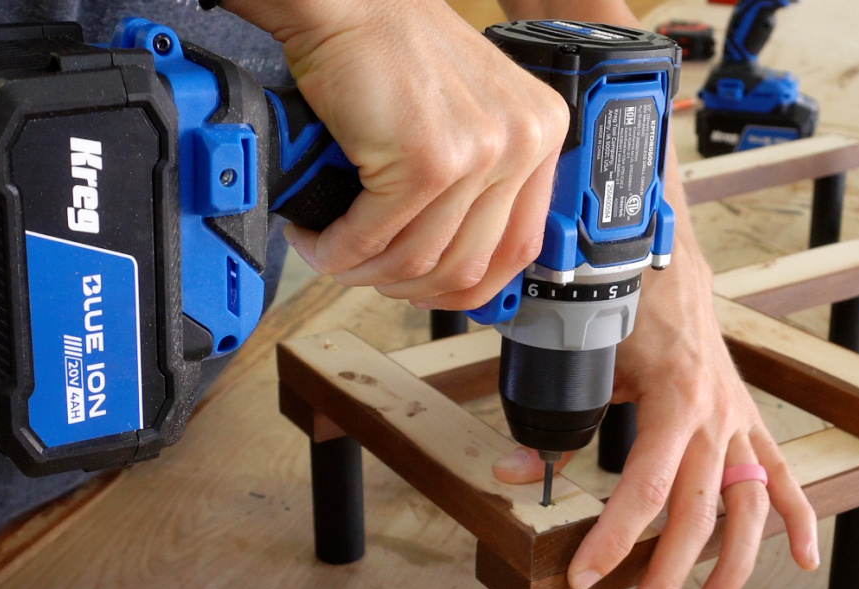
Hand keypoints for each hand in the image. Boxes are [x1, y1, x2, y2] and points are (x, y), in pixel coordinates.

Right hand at [226, 0, 570, 308]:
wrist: (346, 5)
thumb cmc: (393, 52)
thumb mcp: (470, 114)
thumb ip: (484, 177)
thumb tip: (465, 259)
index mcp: (541, 134)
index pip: (521, 246)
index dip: (469, 284)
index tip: (432, 291)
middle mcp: (523, 142)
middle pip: (469, 266)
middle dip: (409, 287)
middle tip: (371, 273)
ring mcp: (479, 153)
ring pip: (420, 261)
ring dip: (365, 271)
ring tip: (334, 252)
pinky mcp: (426, 161)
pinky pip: (375, 239)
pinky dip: (336, 250)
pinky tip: (316, 237)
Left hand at [494, 236, 819, 588]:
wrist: (670, 263)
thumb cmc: (624, 312)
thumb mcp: (588, 366)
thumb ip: (558, 426)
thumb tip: (513, 474)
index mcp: (675, 403)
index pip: (645, 489)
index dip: (614, 539)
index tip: (585, 577)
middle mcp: (717, 419)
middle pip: (697, 514)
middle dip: (665, 575)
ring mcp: (740, 422)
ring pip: (748, 508)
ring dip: (734, 565)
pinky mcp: (750, 421)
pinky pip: (783, 476)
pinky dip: (801, 517)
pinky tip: (806, 558)